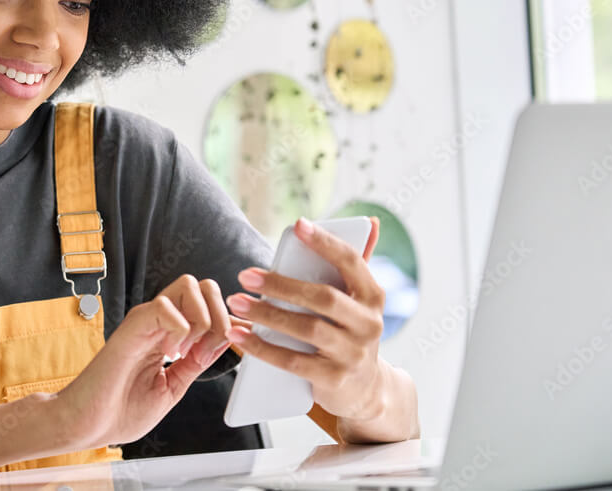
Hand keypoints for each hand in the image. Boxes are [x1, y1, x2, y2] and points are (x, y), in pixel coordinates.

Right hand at [55, 275, 231, 448]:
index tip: (229, 348)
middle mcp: (159, 321)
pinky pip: (165, 306)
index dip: (228, 321)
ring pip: (189, 286)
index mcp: (169, 333)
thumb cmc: (119, 410)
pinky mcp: (132, 326)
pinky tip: (169, 353)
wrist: (87, 424)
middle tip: (206, 350)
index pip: (208, 304)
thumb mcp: (172, 387)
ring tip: (186, 352)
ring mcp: (145, 321)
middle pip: (203, 285)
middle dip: (220, 315)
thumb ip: (196, 363)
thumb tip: (224, 342)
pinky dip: (179, 330)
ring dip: (201, 320)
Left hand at [225, 216, 388, 421]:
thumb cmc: (350, 334)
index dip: (326, 242)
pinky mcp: (334, 380)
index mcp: (373, 297)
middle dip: (281, 284)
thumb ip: (355, 265)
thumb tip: (370, 221)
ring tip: (237, 302)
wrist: (365, 391)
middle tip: (246, 275)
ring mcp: (353, 354)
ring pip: (306, 329)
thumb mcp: (358, 302)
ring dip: (266, 314)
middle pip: (322, 297)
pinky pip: (292, 362)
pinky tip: (240, 337)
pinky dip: (263, 348)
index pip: (352, 262)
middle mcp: (369, 324)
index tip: (298, 225)